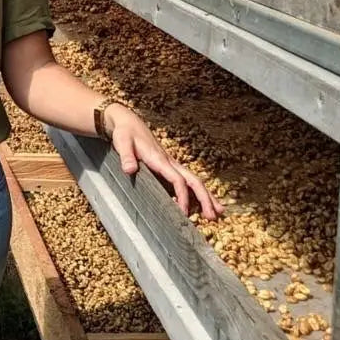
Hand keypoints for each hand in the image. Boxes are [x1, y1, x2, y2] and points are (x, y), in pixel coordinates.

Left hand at [105, 105, 223, 220]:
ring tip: (217, 213)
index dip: (183, 196)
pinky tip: (199, 204)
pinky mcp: (167, 167)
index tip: (183, 212)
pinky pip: (186, 181)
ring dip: (206, 196)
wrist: (129, 122)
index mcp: (160, 160)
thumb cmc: (125, 133)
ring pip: (193, 181)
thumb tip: (129, 170)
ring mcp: (170, 164)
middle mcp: (169, 162)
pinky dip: (196, 193)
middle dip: (205, 198)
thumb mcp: (122, 142)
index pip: (178, 180)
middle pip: (194, 181)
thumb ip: (126, 157)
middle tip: (213, 217)